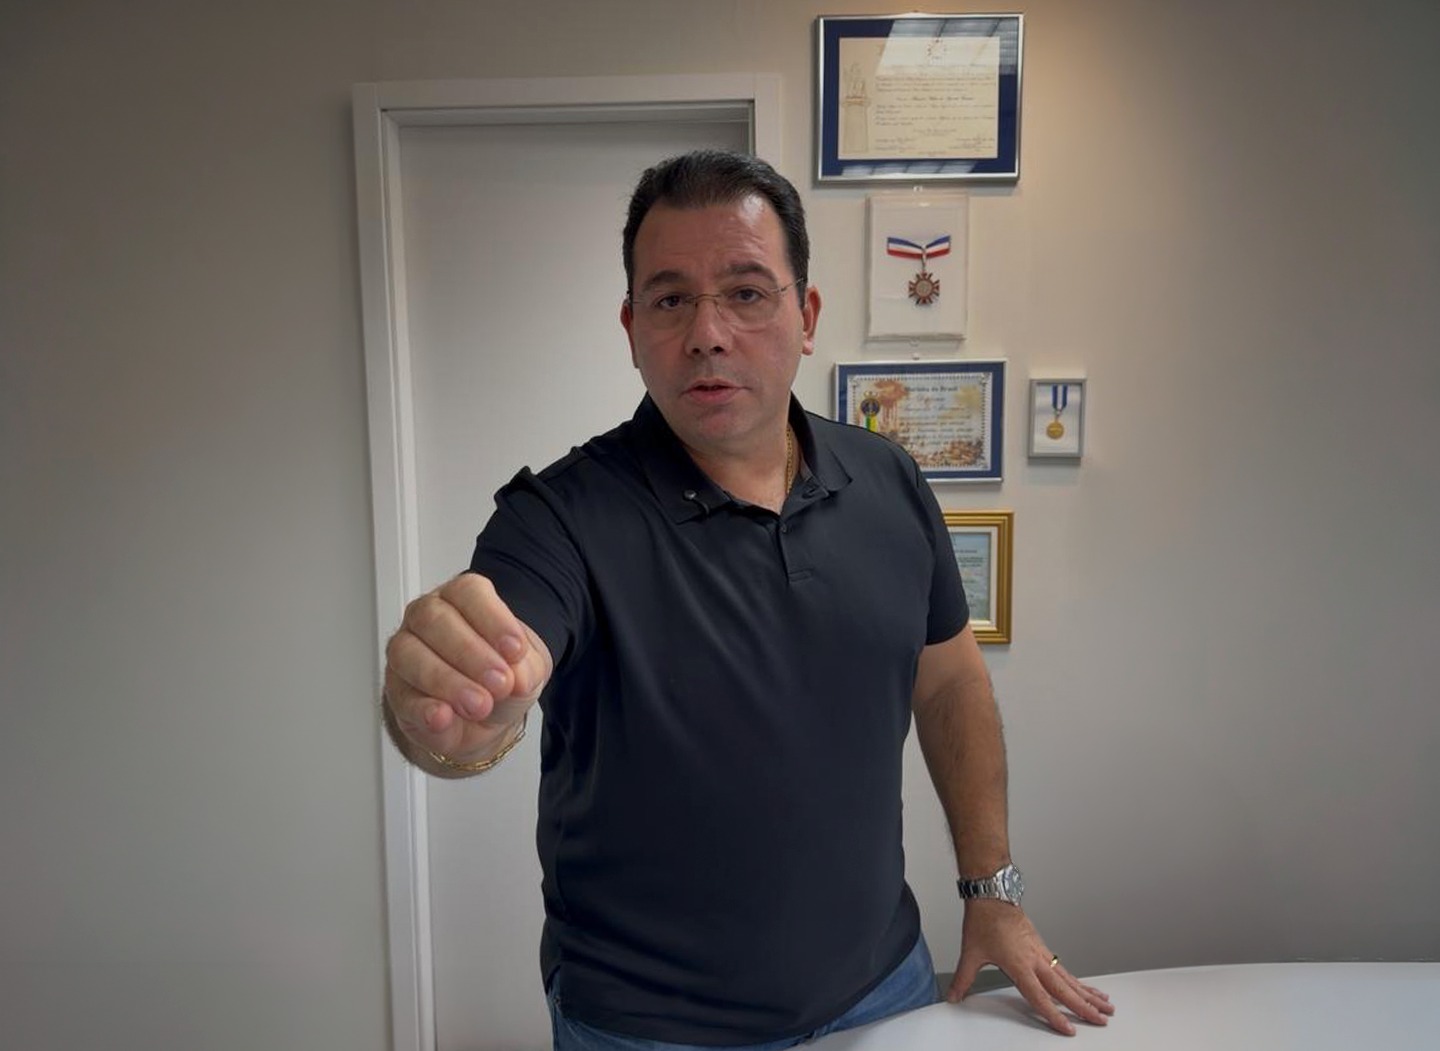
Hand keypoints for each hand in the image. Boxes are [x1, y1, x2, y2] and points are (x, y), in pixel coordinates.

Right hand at [384, 573, 551, 764]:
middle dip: (470, 653)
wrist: (483, 721)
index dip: (492, 619)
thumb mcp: (528, 669)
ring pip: (409, 655)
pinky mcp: (397, 693)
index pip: (468, 592)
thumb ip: (527, 669)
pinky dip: (422, 709)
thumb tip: (518, 677)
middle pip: (434, 619)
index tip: (515, 650)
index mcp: (463, 599)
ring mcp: (405, 654)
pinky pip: (401, 697)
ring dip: (447, 682)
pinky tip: (443, 717)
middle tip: (500, 682)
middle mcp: (427, 619)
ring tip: (480, 705)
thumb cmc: (499, 679)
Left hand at [946, 901, 1113, 1035]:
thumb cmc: (983, 919)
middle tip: (1101, 1020)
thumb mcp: (970, 952)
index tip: (1068, 1029)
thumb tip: (954, 995)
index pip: (1039, 996)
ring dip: (1088, 993)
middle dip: (1084, 1007)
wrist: (992, 893)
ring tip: (1106, 1006)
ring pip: (1069, 978)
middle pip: (1064, 989)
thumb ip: (963, 978)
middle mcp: (1035, 959)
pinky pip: (1064, 969)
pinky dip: (1078, 981)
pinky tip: (1087, 988)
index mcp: (1019, 964)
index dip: (1053, 1015)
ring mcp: (1041, 952)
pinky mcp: (1042, 947)